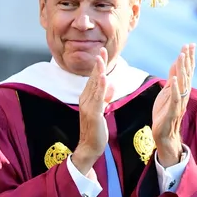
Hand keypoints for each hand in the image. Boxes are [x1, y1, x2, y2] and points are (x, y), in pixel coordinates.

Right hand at [71, 48, 111, 174]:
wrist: (90, 147)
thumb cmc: (96, 130)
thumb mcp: (102, 110)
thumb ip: (105, 97)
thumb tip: (110, 84)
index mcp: (88, 98)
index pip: (94, 79)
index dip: (98, 66)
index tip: (102, 53)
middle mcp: (86, 100)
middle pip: (93, 79)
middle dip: (98, 64)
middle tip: (102, 50)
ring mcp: (88, 107)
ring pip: (94, 86)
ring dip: (98, 71)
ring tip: (101, 59)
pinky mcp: (93, 114)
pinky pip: (97, 98)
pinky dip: (100, 87)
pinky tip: (103, 77)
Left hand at [151, 43, 194, 166]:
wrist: (163, 134)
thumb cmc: (165, 113)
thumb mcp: (167, 92)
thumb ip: (172, 79)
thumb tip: (176, 64)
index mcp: (181, 89)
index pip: (187, 71)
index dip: (188, 58)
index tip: (189, 45)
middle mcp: (183, 94)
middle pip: (187, 74)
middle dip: (187, 60)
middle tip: (188, 46)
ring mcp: (179, 102)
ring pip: (182, 84)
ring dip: (182, 70)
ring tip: (181, 57)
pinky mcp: (172, 111)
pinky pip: (175, 98)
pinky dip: (175, 88)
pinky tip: (174, 79)